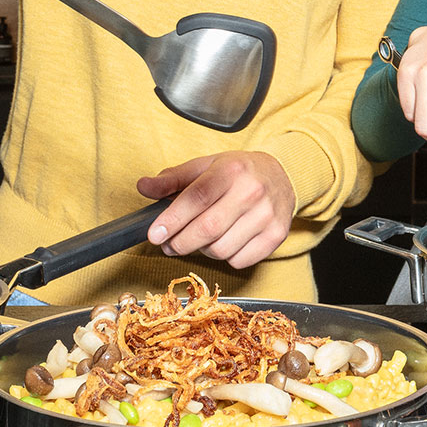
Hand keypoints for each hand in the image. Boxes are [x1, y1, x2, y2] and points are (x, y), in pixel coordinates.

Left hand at [136, 151, 295, 268]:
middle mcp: (252, 192)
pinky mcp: (276, 236)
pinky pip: (239, 261)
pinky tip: (224, 241)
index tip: (154, 235)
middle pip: (207, 229)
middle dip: (180, 243)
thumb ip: (172, 178)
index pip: (197, 198)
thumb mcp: (204, 166)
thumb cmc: (238, 172)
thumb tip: (144, 187)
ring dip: (202, 250)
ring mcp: (267, 215)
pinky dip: (224, 257)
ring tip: (200, 239)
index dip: (172, 220)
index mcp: (230, 170)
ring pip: (221, 250)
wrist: (282, 175)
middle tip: (169, 244)